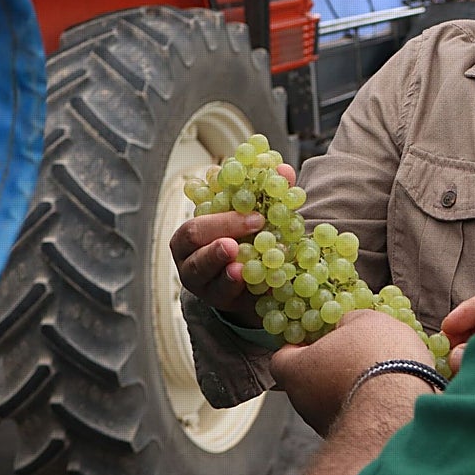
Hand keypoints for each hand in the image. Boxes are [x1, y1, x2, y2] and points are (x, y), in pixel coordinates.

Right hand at [169, 163, 296, 325]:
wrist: (251, 274)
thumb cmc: (245, 235)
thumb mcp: (253, 214)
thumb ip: (267, 192)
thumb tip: (283, 169)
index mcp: (193, 235)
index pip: (196, 227)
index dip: (223, 221)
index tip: (256, 217)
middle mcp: (192, 262)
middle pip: (196, 256)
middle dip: (215, 249)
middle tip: (237, 244)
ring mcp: (207, 287)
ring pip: (208, 284)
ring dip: (226, 276)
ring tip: (240, 269)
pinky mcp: (225, 305)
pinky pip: (232, 302)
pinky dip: (247, 294)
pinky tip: (262, 287)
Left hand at [269, 309, 432, 436]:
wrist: (402, 405)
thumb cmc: (375, 358)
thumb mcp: (364, 320)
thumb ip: (348, 321)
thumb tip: (348, 325)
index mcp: (295, 371)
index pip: (281, 358)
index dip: (299, 345)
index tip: (317, 337)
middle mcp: (303, 404)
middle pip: (308, 380)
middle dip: (330, 366)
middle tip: (354, 351)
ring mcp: (326, 425)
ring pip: (332, 400)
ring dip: (351, 386)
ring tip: (380, 371)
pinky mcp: (352, 439)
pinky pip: (356, 414)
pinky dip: (368, 404)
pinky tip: (391, 391)